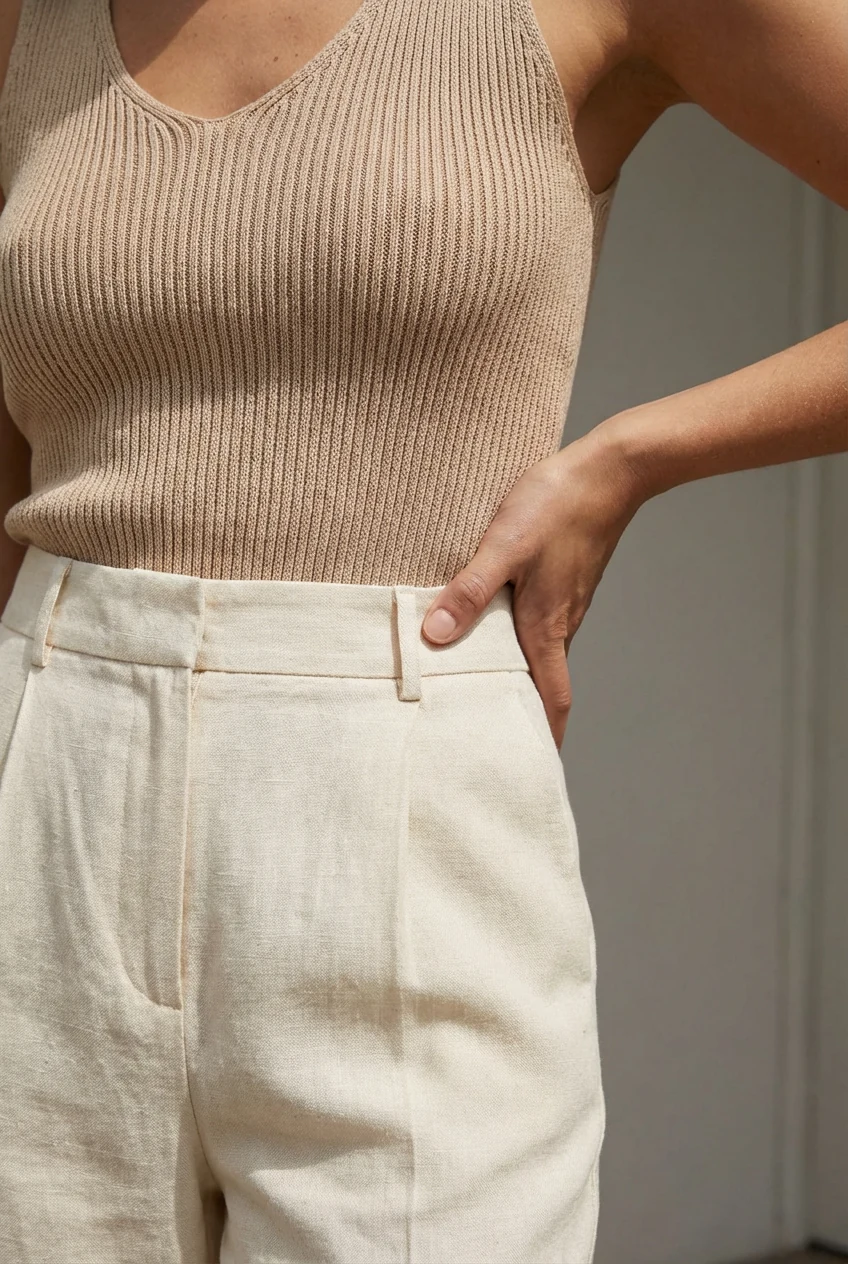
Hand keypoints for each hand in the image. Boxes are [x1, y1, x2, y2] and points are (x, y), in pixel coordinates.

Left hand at [421, 423, 645, 747]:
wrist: (609, 469)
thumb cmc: (558, 505)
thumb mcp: (505, 546)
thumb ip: (469, 590)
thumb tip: (435, 635)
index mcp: (547, 627)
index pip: (552, 698)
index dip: (545, 736)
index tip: (531, 767)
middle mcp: (559, 623)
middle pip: (543, 683)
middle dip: (520, 714)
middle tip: (490, 738)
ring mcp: (563, 602)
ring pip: (538, 652)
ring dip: (515, 675)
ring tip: (478, 691)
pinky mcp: (561, 581)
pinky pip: (537, 623)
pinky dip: (516, 641)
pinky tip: (489, 630)